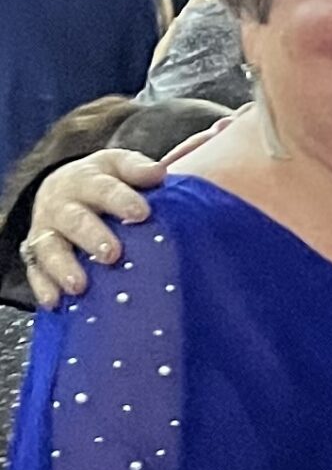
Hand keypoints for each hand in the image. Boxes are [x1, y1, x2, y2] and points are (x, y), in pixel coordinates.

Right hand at [20, 148, 173, 306]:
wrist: (65, 191)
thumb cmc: (104, 182)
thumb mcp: (119, 167)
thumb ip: (137, 169)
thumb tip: (157, 172)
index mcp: (85, 181)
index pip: (103, 188)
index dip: (120, 199)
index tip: (141, 213)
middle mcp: (61, 206)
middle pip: (74, 220)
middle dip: (92, 236)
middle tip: (112, 254)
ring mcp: (47, 232)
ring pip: (50, 248)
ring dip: (64, 267)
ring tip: (80, 285)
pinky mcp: (37, 256)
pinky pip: (36, 272)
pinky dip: (44, 287)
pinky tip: (56, 301)